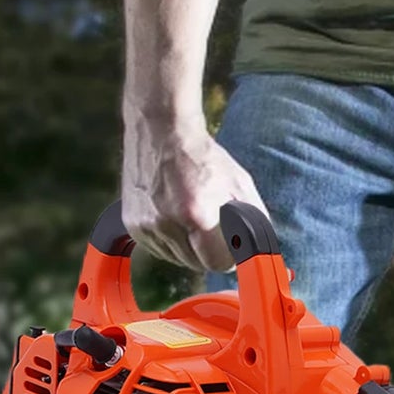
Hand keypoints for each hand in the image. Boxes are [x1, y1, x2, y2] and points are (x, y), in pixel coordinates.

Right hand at [121, 114, 265, 271]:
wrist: (161, 128)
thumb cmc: (205, 157)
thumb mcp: (241, 186)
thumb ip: (255, 223)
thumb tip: (260, 254)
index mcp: (196, 214)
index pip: (218, 264)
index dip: (229, 258)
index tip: (232, 248)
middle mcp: (166, 223)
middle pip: (198, 265)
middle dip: (211, 252)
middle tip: (215, 228)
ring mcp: (145, 225)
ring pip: (179, 260)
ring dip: (191, 248)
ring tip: (193, 217)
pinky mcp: (133, 224)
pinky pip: (160, 251)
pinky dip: (172, 242)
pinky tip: (176, 217)